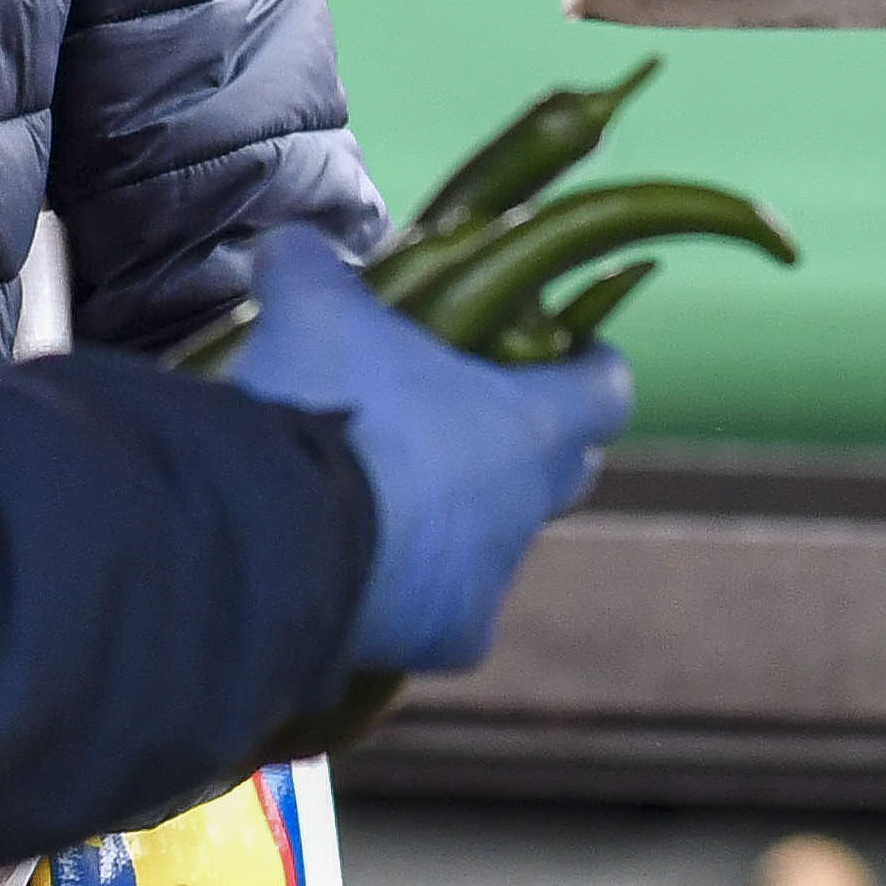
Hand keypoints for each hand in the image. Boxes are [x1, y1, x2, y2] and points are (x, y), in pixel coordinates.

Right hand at [223, 225, 630, 675]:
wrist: (280, 534)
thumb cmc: (327, 402)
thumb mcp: (313, 307)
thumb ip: (314, 267)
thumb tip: (291, 245)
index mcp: (529, 422)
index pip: (605, 389)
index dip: (592, 366)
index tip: (576, 350)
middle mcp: (528, 507)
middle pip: (563, 473)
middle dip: (527, 447)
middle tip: (466, 419)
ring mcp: (492, 581)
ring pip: (496, 544)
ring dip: (459, 519)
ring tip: (387, 495)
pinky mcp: (447, 641)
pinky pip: (443, 610)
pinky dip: (411, 590)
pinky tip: (359, 567)